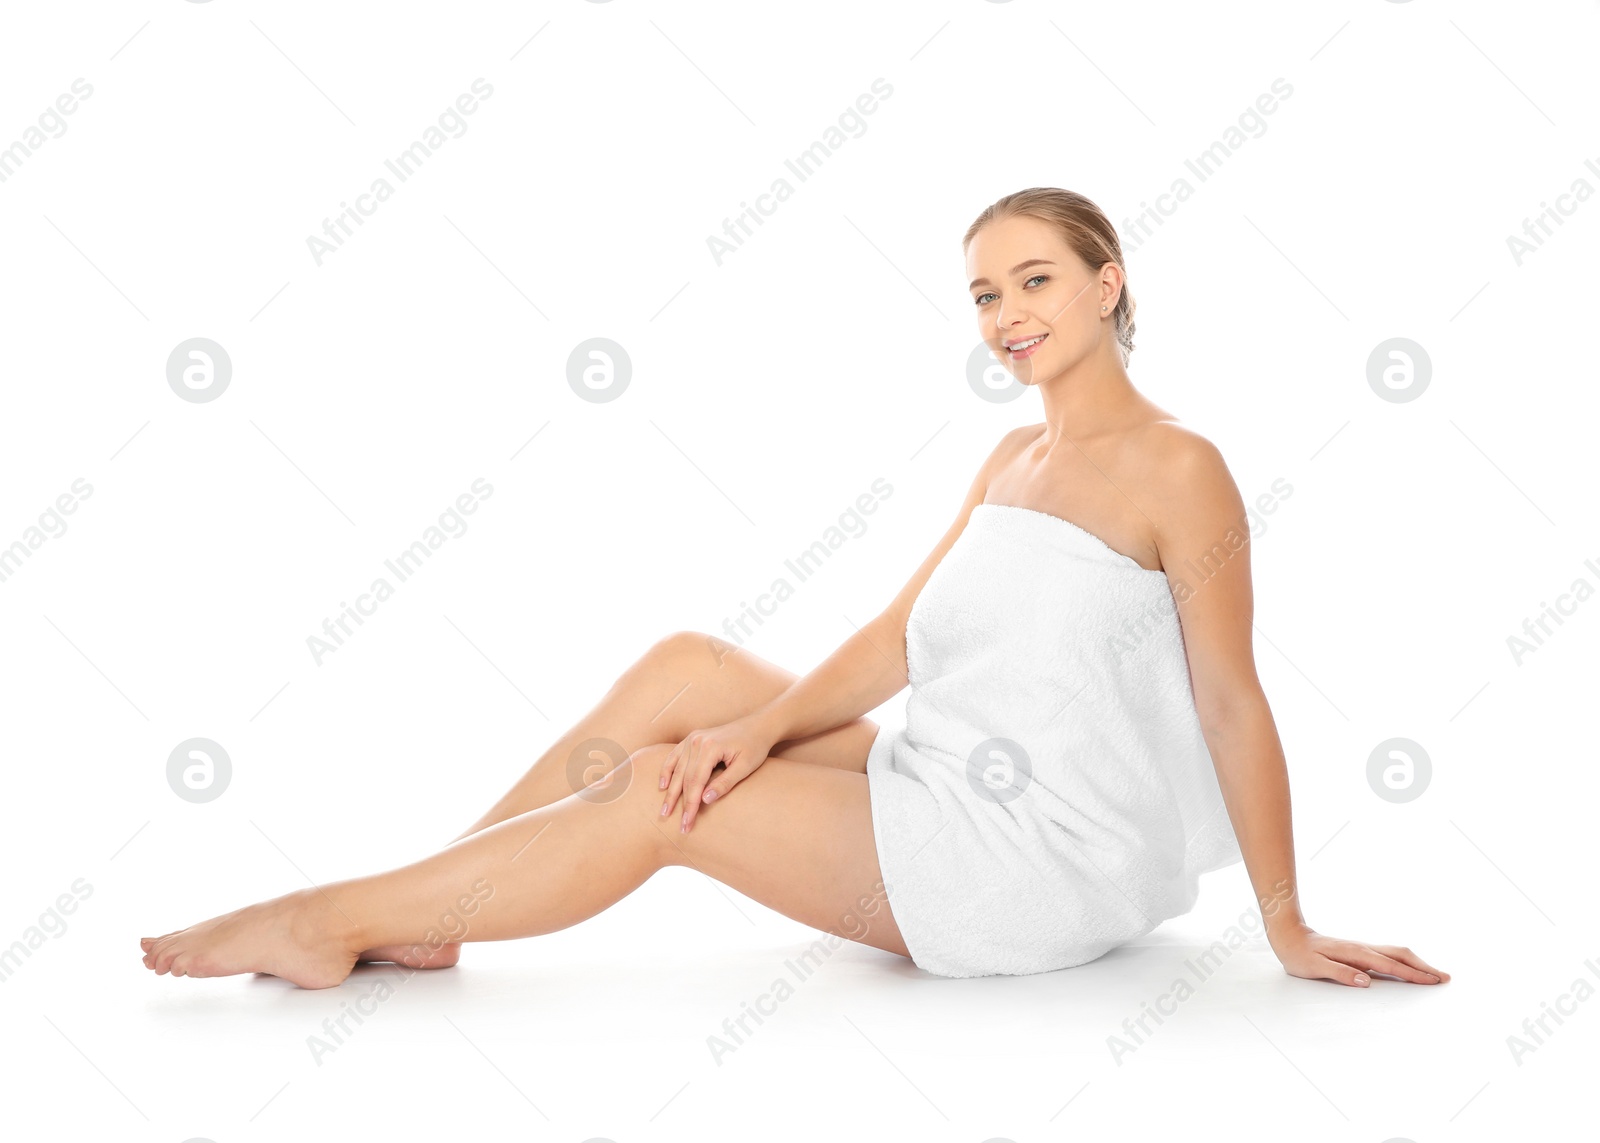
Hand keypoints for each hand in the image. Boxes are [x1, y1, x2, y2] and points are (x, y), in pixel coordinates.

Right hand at [658, 716, 777, 833]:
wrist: (757, 726)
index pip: (696, 782)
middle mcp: (696, 741)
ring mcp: (692, 739)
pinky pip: (674, 756)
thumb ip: (724, 783)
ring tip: (664, 811)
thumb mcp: (745, 767)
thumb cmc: (754, 746)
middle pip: (684, 778)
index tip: (688, 823)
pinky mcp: (691, 739)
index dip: (691, 805)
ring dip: (670, 792)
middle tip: (679, 825)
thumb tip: (705, 800)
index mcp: (710, 748)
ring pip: (676, 769)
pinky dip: (667, 771)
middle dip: (680, 804)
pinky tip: (663, 786)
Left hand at [1271, 925, 1449, 986]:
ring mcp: (1362, 948)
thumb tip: (1366, 981)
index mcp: (1355, 953)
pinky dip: (1405, 961)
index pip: (1390, 965)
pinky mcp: (1359, 951)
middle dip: (1424, 966)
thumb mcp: (1315, 967)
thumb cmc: (1299, 954)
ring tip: (1434, 974)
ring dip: (1417, 962)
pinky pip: (1388, 955)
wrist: (1288, 935)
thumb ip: (1340, 973)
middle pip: (1400, 955)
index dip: (1412, 974)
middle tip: (1445, 978)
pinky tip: (1409, 968)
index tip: (1432, 981)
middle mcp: (1363, 948)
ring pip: (1396, 953)